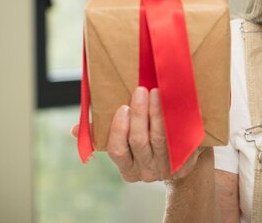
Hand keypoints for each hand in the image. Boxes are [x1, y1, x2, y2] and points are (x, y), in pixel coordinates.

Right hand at [71, 87, 203, 182]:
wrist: (185, 161)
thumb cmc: (149, 145)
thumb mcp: (127, 144)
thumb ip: (103, 135)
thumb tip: (74, 130)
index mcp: (128, 168)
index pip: (118, 151)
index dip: (119, 129)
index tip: (123, 107)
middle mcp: (146, 171)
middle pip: (140, 141)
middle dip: (139, 114)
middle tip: (141, 90)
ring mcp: (167, 168)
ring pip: (160, 138)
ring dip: (157, 113)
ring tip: (157, 92)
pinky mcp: (186, 162)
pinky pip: (181, 140)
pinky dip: (177, 121)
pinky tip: (176, 104)